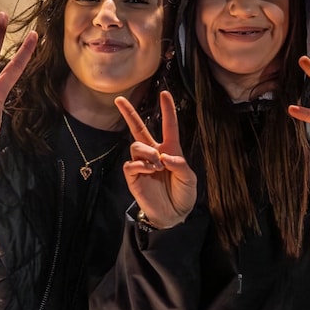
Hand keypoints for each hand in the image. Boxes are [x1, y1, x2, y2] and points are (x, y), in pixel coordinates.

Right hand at [115, 91, 195, 228]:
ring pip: (136, 146)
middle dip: (128, 114)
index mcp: (170, 150)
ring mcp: (142, 164)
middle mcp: (154, 154)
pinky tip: (149, 171)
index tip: (164, 94)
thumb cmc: (184, 195)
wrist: (174, 215)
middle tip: (119, 99)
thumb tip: (162, 156)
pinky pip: (131, 163)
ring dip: (147, 152)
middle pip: (138, 129)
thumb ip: (179, 164)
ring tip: (157, 165)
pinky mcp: (133, 176)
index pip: (168, 126)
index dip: (167, 110)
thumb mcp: (189, 179)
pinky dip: (141, 165)